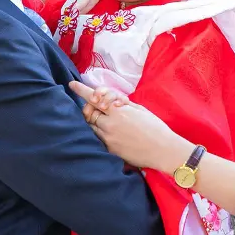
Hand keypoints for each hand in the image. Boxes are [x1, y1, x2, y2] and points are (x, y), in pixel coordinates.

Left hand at [70, 81, 191, 172]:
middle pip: (89, 113)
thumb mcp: (140, 109)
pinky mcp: (110, 150)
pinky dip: (100, 133)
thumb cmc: (155, 127)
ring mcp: (108, 139)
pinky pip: (97, 139)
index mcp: (118, 111)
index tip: (71, 85)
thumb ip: (122, 104)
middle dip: (90, 108)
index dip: (81, 90)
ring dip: (94, 121)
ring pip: (91, 126)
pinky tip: (111, 133)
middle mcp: (109, 125)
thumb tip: (110, 100)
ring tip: (106, 121)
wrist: (163, 150)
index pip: (93, 98)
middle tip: (98, 107)